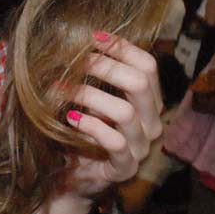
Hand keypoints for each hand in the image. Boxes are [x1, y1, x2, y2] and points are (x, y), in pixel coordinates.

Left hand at [64, 33, 163, 196]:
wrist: (72, 178)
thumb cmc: (82, 132)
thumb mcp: (91, 98)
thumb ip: (96, 75)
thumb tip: (81, 36)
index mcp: (148, 102)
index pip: (148, 65)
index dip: (121, 47)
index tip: (92, 36)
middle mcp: (151, 123)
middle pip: (140, 83)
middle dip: (105, 66)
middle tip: (75, 61)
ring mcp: (141, 147)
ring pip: (125, 112)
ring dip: (89, 95)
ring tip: (63, 89)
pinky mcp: (125, 168)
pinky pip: (114, 142)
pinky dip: (90, 126)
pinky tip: (71, 119)